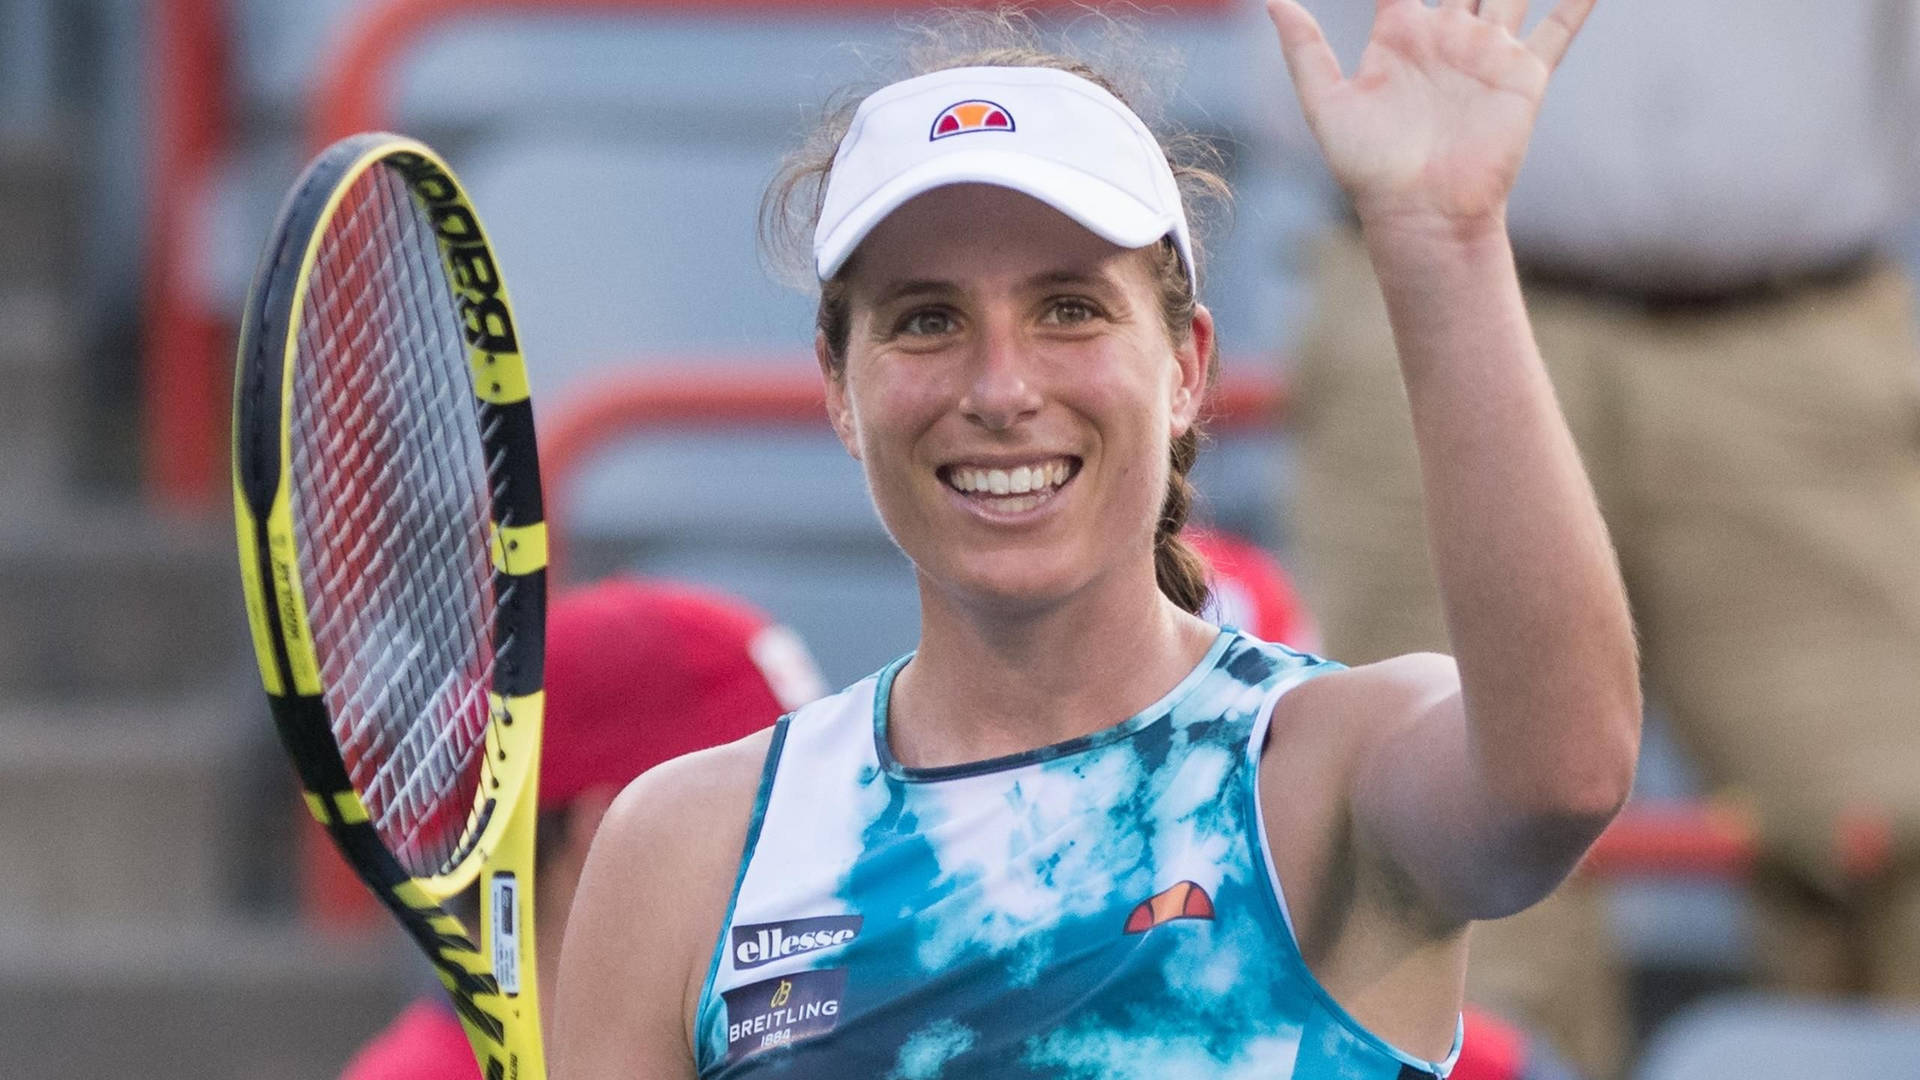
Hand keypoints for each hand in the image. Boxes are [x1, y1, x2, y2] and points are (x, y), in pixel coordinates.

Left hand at [1267, 0, 1594, 233]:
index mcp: (1401, 33)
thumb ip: (1304, 49)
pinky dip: (1579, 1)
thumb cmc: (1368, 167)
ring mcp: (1487, 51)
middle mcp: (1447, 34)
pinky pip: (1559, 28)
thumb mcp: (1325, 104)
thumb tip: (1271, 0)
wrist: (1421, 212)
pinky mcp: (1524, 76)